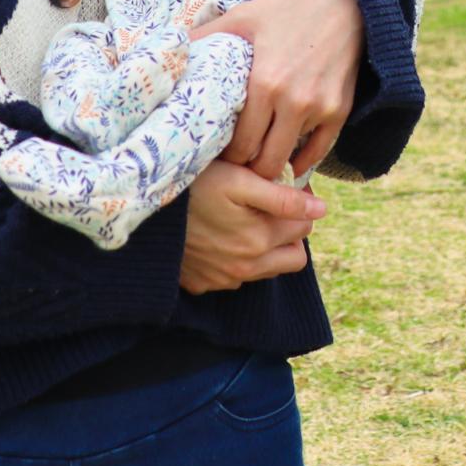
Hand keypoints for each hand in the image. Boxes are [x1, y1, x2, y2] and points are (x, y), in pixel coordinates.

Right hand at [180, 160, 324, 292]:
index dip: (301, 204)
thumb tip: (322, 210)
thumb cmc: (194, 185)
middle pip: (294, 257)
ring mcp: (224, 280)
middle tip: (272, 209)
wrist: (142, 208)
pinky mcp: (204, 285)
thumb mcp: (240, 181)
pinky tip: (224, 236)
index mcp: (259, 239)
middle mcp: (246, 267)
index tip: (286, 187)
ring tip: (248, 221)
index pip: (305, 226)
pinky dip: (240, 261)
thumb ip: (284, 198)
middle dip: (290, 233)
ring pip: (268, 269)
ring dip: (268, 249)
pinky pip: (237, 278)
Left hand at [199, 0, 362, 179]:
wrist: (344, 1)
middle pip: (264, 161)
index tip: (219, 153)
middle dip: (247, 167)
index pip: (240, 145)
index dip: (226, 156)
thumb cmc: (287, 9)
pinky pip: (319, 152)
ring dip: (272, 163)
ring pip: (289, 159)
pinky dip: (301, 160)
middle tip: (237, 161)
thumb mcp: (242, 16)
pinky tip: (288, 159)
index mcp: (264, 83)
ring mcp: (320, 108)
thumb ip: (206, 36)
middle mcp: (294, 102)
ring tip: (258, 158)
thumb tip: (169, 48)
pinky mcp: (340, 110)